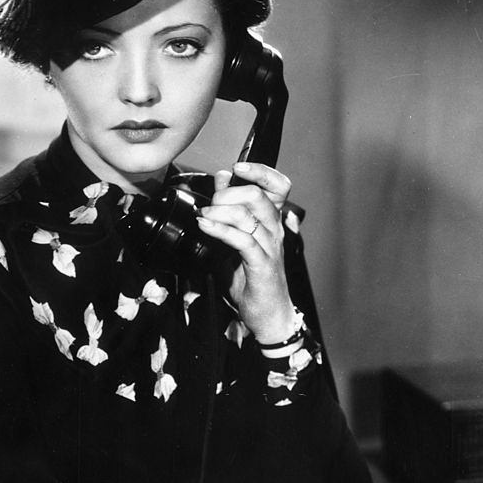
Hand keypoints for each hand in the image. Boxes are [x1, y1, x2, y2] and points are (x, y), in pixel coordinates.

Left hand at [196, 161, 296, 343]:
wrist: (268, 315)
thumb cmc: (253, 280)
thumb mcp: (236, 240)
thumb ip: (228, 210)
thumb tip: (220, 181)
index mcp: (272, 222)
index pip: (278, 185)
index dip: (260, 170)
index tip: (237, 167)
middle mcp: (275, 231)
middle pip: (257, 194)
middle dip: (228, 192)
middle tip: (211, 203)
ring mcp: (270, 247)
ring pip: (248, 215)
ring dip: (220, 210)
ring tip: (204, 216)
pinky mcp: (262, 265)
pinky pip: (242, 239)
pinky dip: (220, 229)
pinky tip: (206, 226)